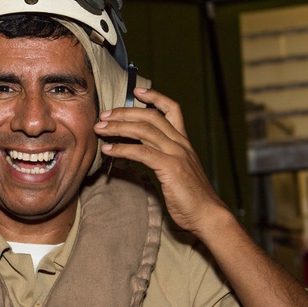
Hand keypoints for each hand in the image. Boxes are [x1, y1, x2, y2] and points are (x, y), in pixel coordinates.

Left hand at [94, 88, 227, 235]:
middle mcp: (181, 144)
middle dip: (124, 112)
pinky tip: (108, 150)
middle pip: (151, 117)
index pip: (172, 109)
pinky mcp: (171, 168)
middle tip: (104, 115)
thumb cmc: (190, 197)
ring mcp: (177, 154)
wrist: (207, 215)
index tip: (136, 91)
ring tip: (100, 129)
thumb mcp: (177, 171)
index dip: (155, 97)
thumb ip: (161, 158)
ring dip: (118, 127)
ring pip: (145, 131)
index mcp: (184, 142)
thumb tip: (137, 152)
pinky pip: (142, 152)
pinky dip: (122, 149)